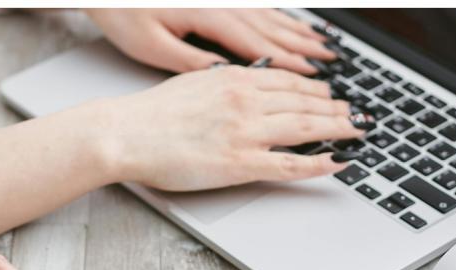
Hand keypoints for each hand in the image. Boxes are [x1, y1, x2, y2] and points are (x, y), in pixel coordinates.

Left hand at [86, 8, 333, 73]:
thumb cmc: (123, 13)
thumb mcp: (151, 46)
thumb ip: (191, 61)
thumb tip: (224, 76)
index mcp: (210, 17)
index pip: (259, 46)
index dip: (290, 64)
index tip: (315, 77)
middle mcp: (222, 4)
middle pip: (273, 29)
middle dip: (305, 48)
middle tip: (332, 63)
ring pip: (270, 17)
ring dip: (298, 33)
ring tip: (323, 46)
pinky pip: (258, 9)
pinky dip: (279, 19)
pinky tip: (290, 26)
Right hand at [99, 65, 363, 190]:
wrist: (126, 133)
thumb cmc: (151, 114)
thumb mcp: (194, 83)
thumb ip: (224, 84)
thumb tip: (243, 85)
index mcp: (235, 81)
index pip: (289, 81)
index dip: (317, 88)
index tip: (331, 94)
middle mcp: (247, 102)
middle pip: (305, 103)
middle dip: (337, 109)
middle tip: (356, 115)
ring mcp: (246, 132)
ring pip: (306, 128)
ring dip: (337, 130)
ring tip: (356, 134)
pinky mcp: (240, 163)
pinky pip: (290, 164)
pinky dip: (318, 162)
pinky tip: (337, 162)